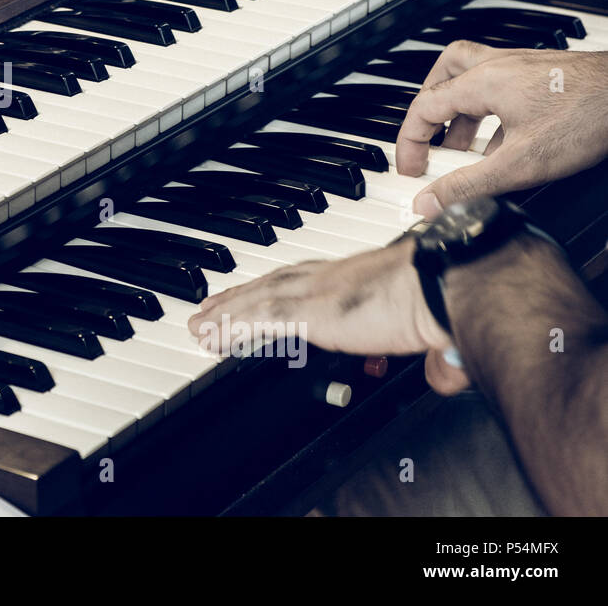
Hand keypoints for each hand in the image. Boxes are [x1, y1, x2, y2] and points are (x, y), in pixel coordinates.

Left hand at [188, 239, 452, 357]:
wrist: (449, 285)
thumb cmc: (450, 298)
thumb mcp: (437, 329)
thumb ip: (435, 354)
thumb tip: (444, 374)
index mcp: (357, 277)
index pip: (306, 279)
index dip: (278, 287)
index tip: (260, 294)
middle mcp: (330, 278)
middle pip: (272, 284)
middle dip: (241, 297)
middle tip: (214, 307)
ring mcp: (316, 292)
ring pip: (256, 301)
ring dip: (225, 313)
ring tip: (201, 324)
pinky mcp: (307, 310)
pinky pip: (256, 320)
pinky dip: (229, 327)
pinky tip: (210, 335)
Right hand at [396, 42, 607, 216]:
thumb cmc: (588, 116)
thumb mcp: (520, 164)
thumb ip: (469, 185)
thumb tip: (430, 202)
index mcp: (483, 82)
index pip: (424, 107)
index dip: (410, 141)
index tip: (413, 169)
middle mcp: (499, 66)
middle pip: (443, 75)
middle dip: (429, 111)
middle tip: (429, 140)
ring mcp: (524, 67)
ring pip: (474, 78)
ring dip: (461, 112)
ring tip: (465, 147)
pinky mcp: (546, 75)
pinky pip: (503, 87)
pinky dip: (493, 112)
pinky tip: (506, 142)